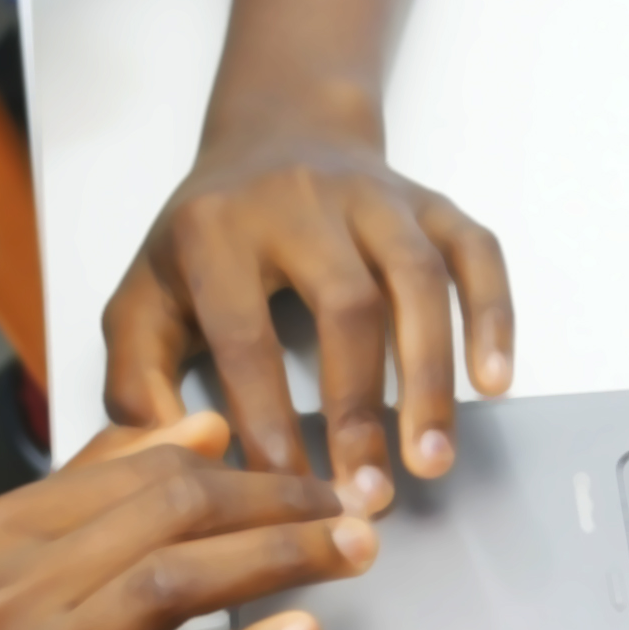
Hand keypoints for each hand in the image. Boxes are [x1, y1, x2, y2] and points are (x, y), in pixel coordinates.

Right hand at [0, 413, 385, 629]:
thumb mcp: (3, 570)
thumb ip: (99, 492)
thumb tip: (205, 429)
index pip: (145, 472)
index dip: (248, 471)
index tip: (312, 485)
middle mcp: (7, 595)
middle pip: (169, 516)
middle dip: (279, 506)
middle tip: (357, 517)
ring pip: (171, 584)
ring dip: (278, 559)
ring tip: (352, 554)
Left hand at [102, 110, 515, 490]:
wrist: (275, 133)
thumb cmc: (206, 239)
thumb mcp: (142, 297)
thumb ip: (135, 381)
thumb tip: (177, 455)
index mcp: (216, 229)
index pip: (245, 333)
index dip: (266, 417)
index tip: (286, 489)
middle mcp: (301, 200)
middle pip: (345, 304)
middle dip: (358, 408)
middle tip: (369, 495)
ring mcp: (375, 196)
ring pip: (417, 279)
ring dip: (430, 376)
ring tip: (431, 461)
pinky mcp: (431, 201)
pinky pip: (475, 253)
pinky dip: (493, 316)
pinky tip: (492, 383)